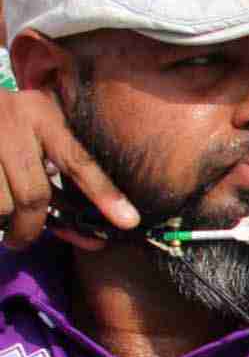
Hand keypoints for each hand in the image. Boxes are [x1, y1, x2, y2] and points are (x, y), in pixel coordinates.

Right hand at [0, 83, 135, 250]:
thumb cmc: (3, 122)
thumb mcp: (32, 127)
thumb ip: (56, 167)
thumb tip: (79, 228)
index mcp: (42, 116)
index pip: (78, 160)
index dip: (103, 193)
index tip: (129, 221)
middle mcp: (14, 123)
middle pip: (33, 195)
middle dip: (30, 226)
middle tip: (21, 240)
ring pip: (2, 204)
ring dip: (2, 219)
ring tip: (0, 220)